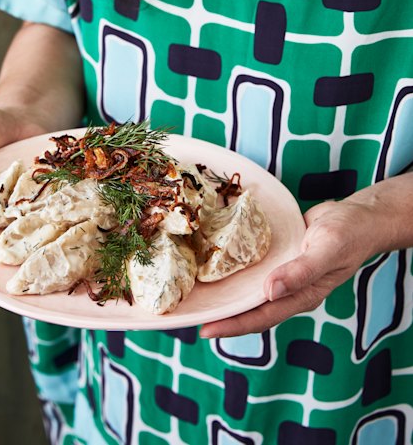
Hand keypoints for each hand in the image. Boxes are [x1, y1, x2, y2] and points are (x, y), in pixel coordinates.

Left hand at [200, 197, 378, 338]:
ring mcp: (284, 275)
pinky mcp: (281, 258)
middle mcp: (289, 289)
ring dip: (227, 293)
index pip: (260, 317)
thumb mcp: (326, 249)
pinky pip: (255, 269)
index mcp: (301, 296)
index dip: (232, 325)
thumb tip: (270, 292)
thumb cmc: (347, 234)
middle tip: (190, 314)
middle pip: (250, 308)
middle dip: (222, 314)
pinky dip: (237, 269)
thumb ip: (301, 271)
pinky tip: (217, 263)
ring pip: (250, 290)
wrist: (358, 217)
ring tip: (197, 293)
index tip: (205, 330)